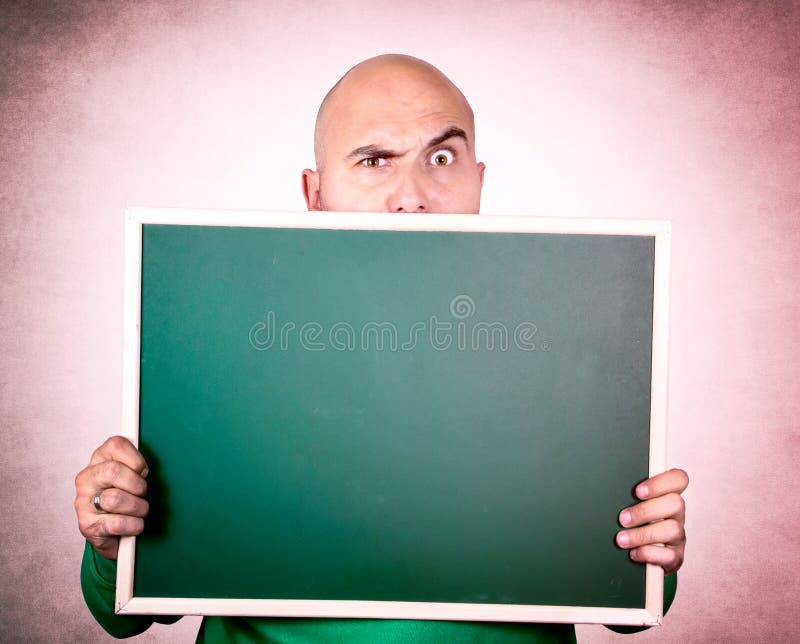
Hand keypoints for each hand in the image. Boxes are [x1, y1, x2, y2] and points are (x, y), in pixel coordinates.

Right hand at [74, 436, 148, 560]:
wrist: (112, 531)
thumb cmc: (126, 497)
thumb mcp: (133, 474)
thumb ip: (139, 462)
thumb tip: (165, 454)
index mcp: (100, 459)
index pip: (116, 444)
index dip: (136, 460)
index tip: (143, 472)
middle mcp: (87, 478)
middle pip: (113, 471)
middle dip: (137, 485)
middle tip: (142, 494)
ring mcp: (84, 501)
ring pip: (115, 499)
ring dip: (137, 508)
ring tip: (139, 512)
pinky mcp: (87, 525)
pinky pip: (116, 523)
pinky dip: (133, 525)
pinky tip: (134, 525)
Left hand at [615, 468, 688, 574]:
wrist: (642, 556)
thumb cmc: (633, 522)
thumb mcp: (630, 504)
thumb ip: (626, 493)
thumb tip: (599, 485)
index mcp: (667, 495)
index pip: (679, 479)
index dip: (661, 482)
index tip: (638, 491)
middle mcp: (676, 514)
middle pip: (676, 503)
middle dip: (645, 511)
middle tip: (622, 519)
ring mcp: (678, 535)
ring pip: (672, 530)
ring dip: (642, 534)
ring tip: (621, 539)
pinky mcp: (676, 556)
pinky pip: (669, 555)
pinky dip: (649, 554)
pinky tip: (633, 553)